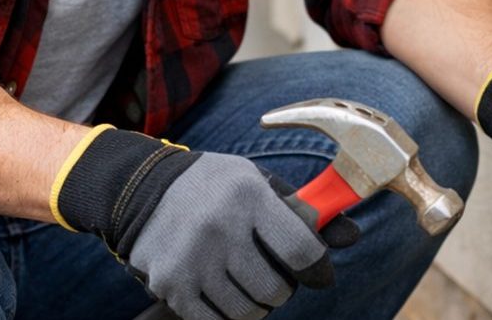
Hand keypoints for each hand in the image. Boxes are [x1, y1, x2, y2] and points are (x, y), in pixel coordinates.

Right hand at [50, 126, 357, 319]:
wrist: (139, 186)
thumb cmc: (212, 186)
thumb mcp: (257, 184)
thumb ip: (303, 211)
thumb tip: (353, 235)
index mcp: (249, 197)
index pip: (302, 251)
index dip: (317, 268)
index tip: (316, 272)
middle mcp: (221, 228)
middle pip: (276, 290)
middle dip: (281, 288)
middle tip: (270, 274)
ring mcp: (193, 260)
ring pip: (248, 311)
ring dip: (254, 304)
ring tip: (243, 280)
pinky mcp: (172, 284)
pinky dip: (226, 314)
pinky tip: (222, 292)